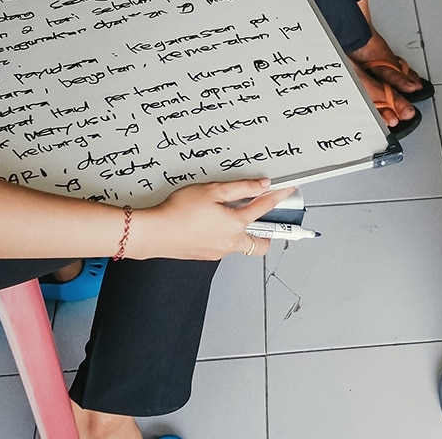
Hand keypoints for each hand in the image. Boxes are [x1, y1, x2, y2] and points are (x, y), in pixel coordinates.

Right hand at [142, 179, 294, 260]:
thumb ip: (240, 188)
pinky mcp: (205, 256)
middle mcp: (230, 242)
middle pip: (260, 243)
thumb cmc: (179, 211)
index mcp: (235, 224)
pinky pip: (223, 247)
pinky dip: (224, 236)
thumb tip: (260, 185)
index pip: (264, 208)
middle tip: (263, 217)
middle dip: (266, 232)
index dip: (278, 196)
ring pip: (240, 245)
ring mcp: (218, 252)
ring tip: (228, 214)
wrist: (154, 233)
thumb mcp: (212, 191)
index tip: (287, 190)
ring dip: (241, 232)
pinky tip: (209, 223)